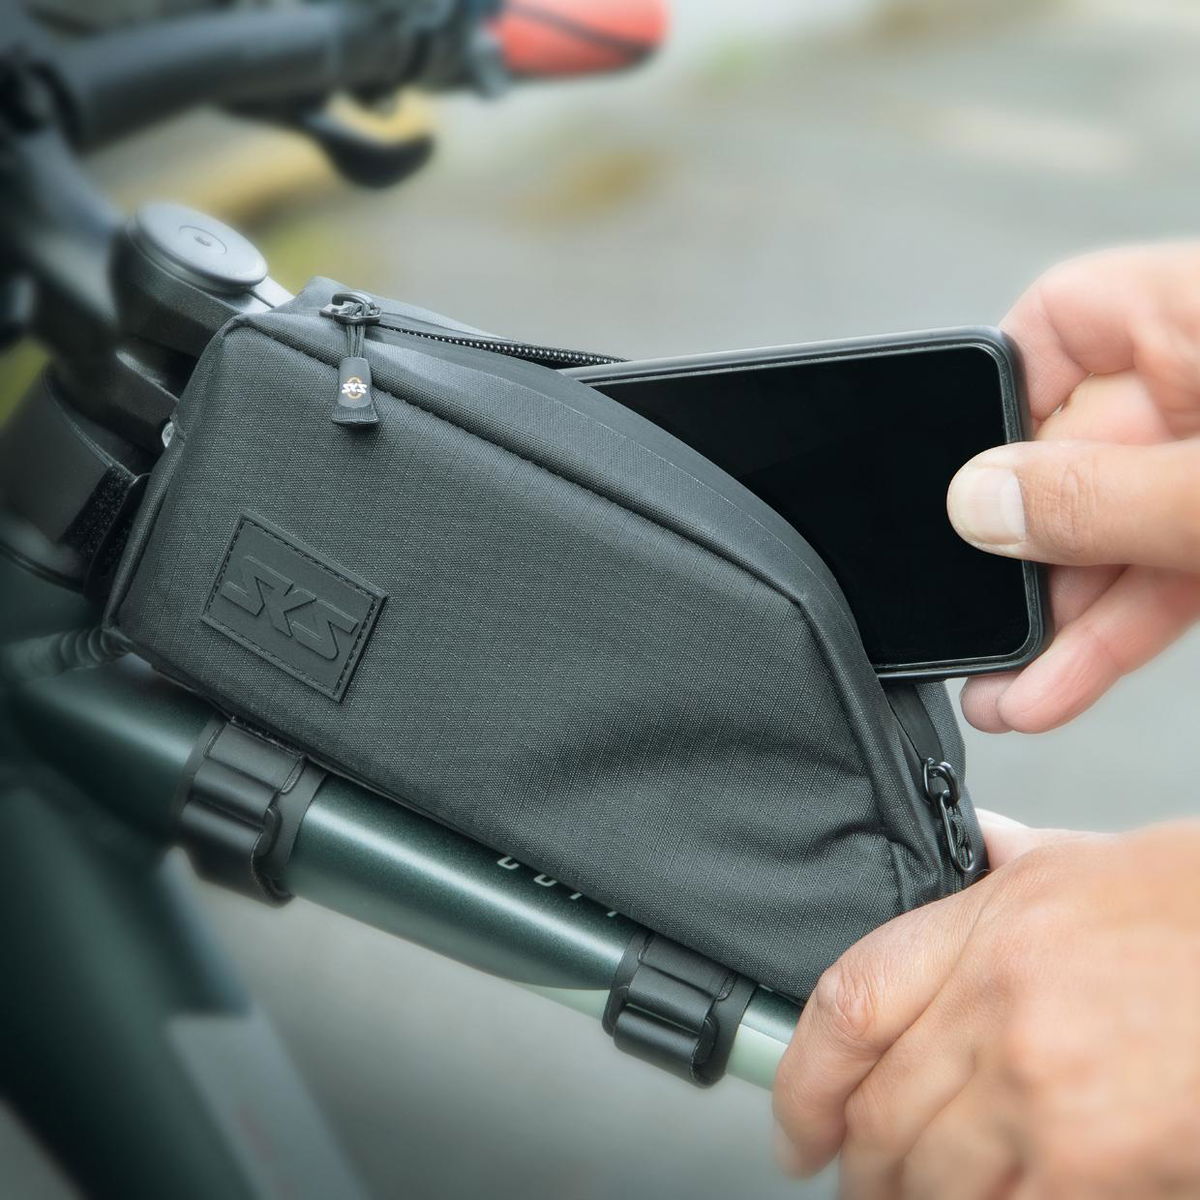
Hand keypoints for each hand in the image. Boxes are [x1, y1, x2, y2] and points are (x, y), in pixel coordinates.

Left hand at [772, 814, 1199, 1197]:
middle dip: (858, 1162)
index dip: (801, 1080)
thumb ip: (1007, 862)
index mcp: (987, 927)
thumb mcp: (1089, 862)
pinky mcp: (1098, 1169)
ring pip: (932, 1179)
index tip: (793, 1123)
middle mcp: (999, 1010)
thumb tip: (967, 848)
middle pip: (880, 1111)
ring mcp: (1044, 1094)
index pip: (848, 1004)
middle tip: (856, 1178)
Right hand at [947, 244, 1199, 733]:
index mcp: (1199, 316)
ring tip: (1002, 692)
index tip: (950, 482)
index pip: (1056, 323)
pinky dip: (1109, 636)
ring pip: (1109, 534)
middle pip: (1068, 455)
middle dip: (1016, 555)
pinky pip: (1157, 576)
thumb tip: (977, 505)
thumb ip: (1105, 496)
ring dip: (1053, 621)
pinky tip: (1052, 688)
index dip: (988, 397)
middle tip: (969, 622)